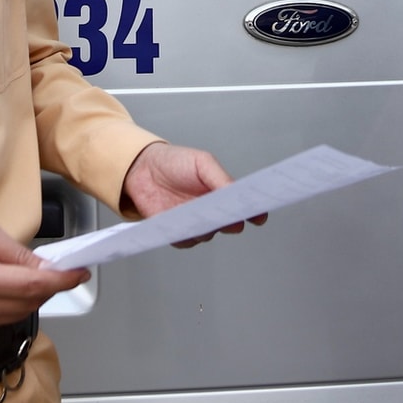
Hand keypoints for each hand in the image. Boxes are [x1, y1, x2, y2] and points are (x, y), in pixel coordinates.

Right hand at [0, 212, 86, 330]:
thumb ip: (18, 254)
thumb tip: (48, 270)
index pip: (31, 286)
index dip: (61, 281)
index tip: (79, 273)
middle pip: (28, 304)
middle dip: (51, 288)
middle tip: (63, 271)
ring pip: (18, 314)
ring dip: (35, 298)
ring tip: (39, 277)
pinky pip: (1, 319)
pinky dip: (16, 305)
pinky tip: (17, 288)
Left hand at [120, 142, 266, 245]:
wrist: (143, 167)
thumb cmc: (175, 162)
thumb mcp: (203, 162)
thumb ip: (220, 178)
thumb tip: (236, 192)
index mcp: (221, 193)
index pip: (243, 207)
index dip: (254, 213)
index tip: (259, 216)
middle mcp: (210, 210)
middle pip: (228, 224)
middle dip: (230, 222)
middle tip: (229, 216)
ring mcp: (193, 222)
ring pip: (207, 235)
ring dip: (205, 228)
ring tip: (199, 216)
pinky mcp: (174, 231)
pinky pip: (185, 241)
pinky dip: (184, 235)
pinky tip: (180, 224)